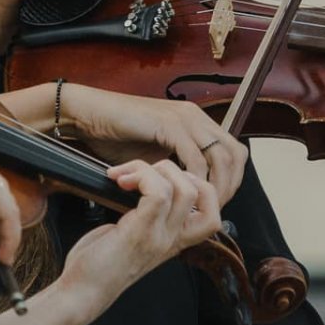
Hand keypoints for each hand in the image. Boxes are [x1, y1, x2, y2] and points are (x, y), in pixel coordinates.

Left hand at [57, 160, 220, 314]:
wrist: (82, 292)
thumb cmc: (98, 264)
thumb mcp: (129, 237)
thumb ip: (142, 216)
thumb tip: (137, 186)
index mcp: (172, 239)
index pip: (212, 212)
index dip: (197, 184)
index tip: (162, 178)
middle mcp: (171, 238)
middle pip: (203, 192)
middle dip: (172, 168)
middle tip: (139, 173)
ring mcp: (159, 236)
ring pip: (183, 188)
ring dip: (151, 169)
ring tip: (124, 176)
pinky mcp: (141, 232)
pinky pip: (158, 192)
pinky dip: (140, 176)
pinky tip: (119, 181)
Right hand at [60, 83, 248, 204]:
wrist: (88, 116)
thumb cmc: (115, 136)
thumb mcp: (154, 156)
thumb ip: (175, 169)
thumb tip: (190, 195)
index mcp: (196, 122)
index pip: (234, 153)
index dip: (231, 180)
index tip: (217, 203)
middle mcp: (196, 117)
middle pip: (235, 155)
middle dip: (229, 185)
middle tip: (213, 208)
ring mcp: (184, 118)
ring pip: (220, 157)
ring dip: (214, 186)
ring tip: (199, 206)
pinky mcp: (169, 125)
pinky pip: (194, 158)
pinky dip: (192, 180)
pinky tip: (181, 196)